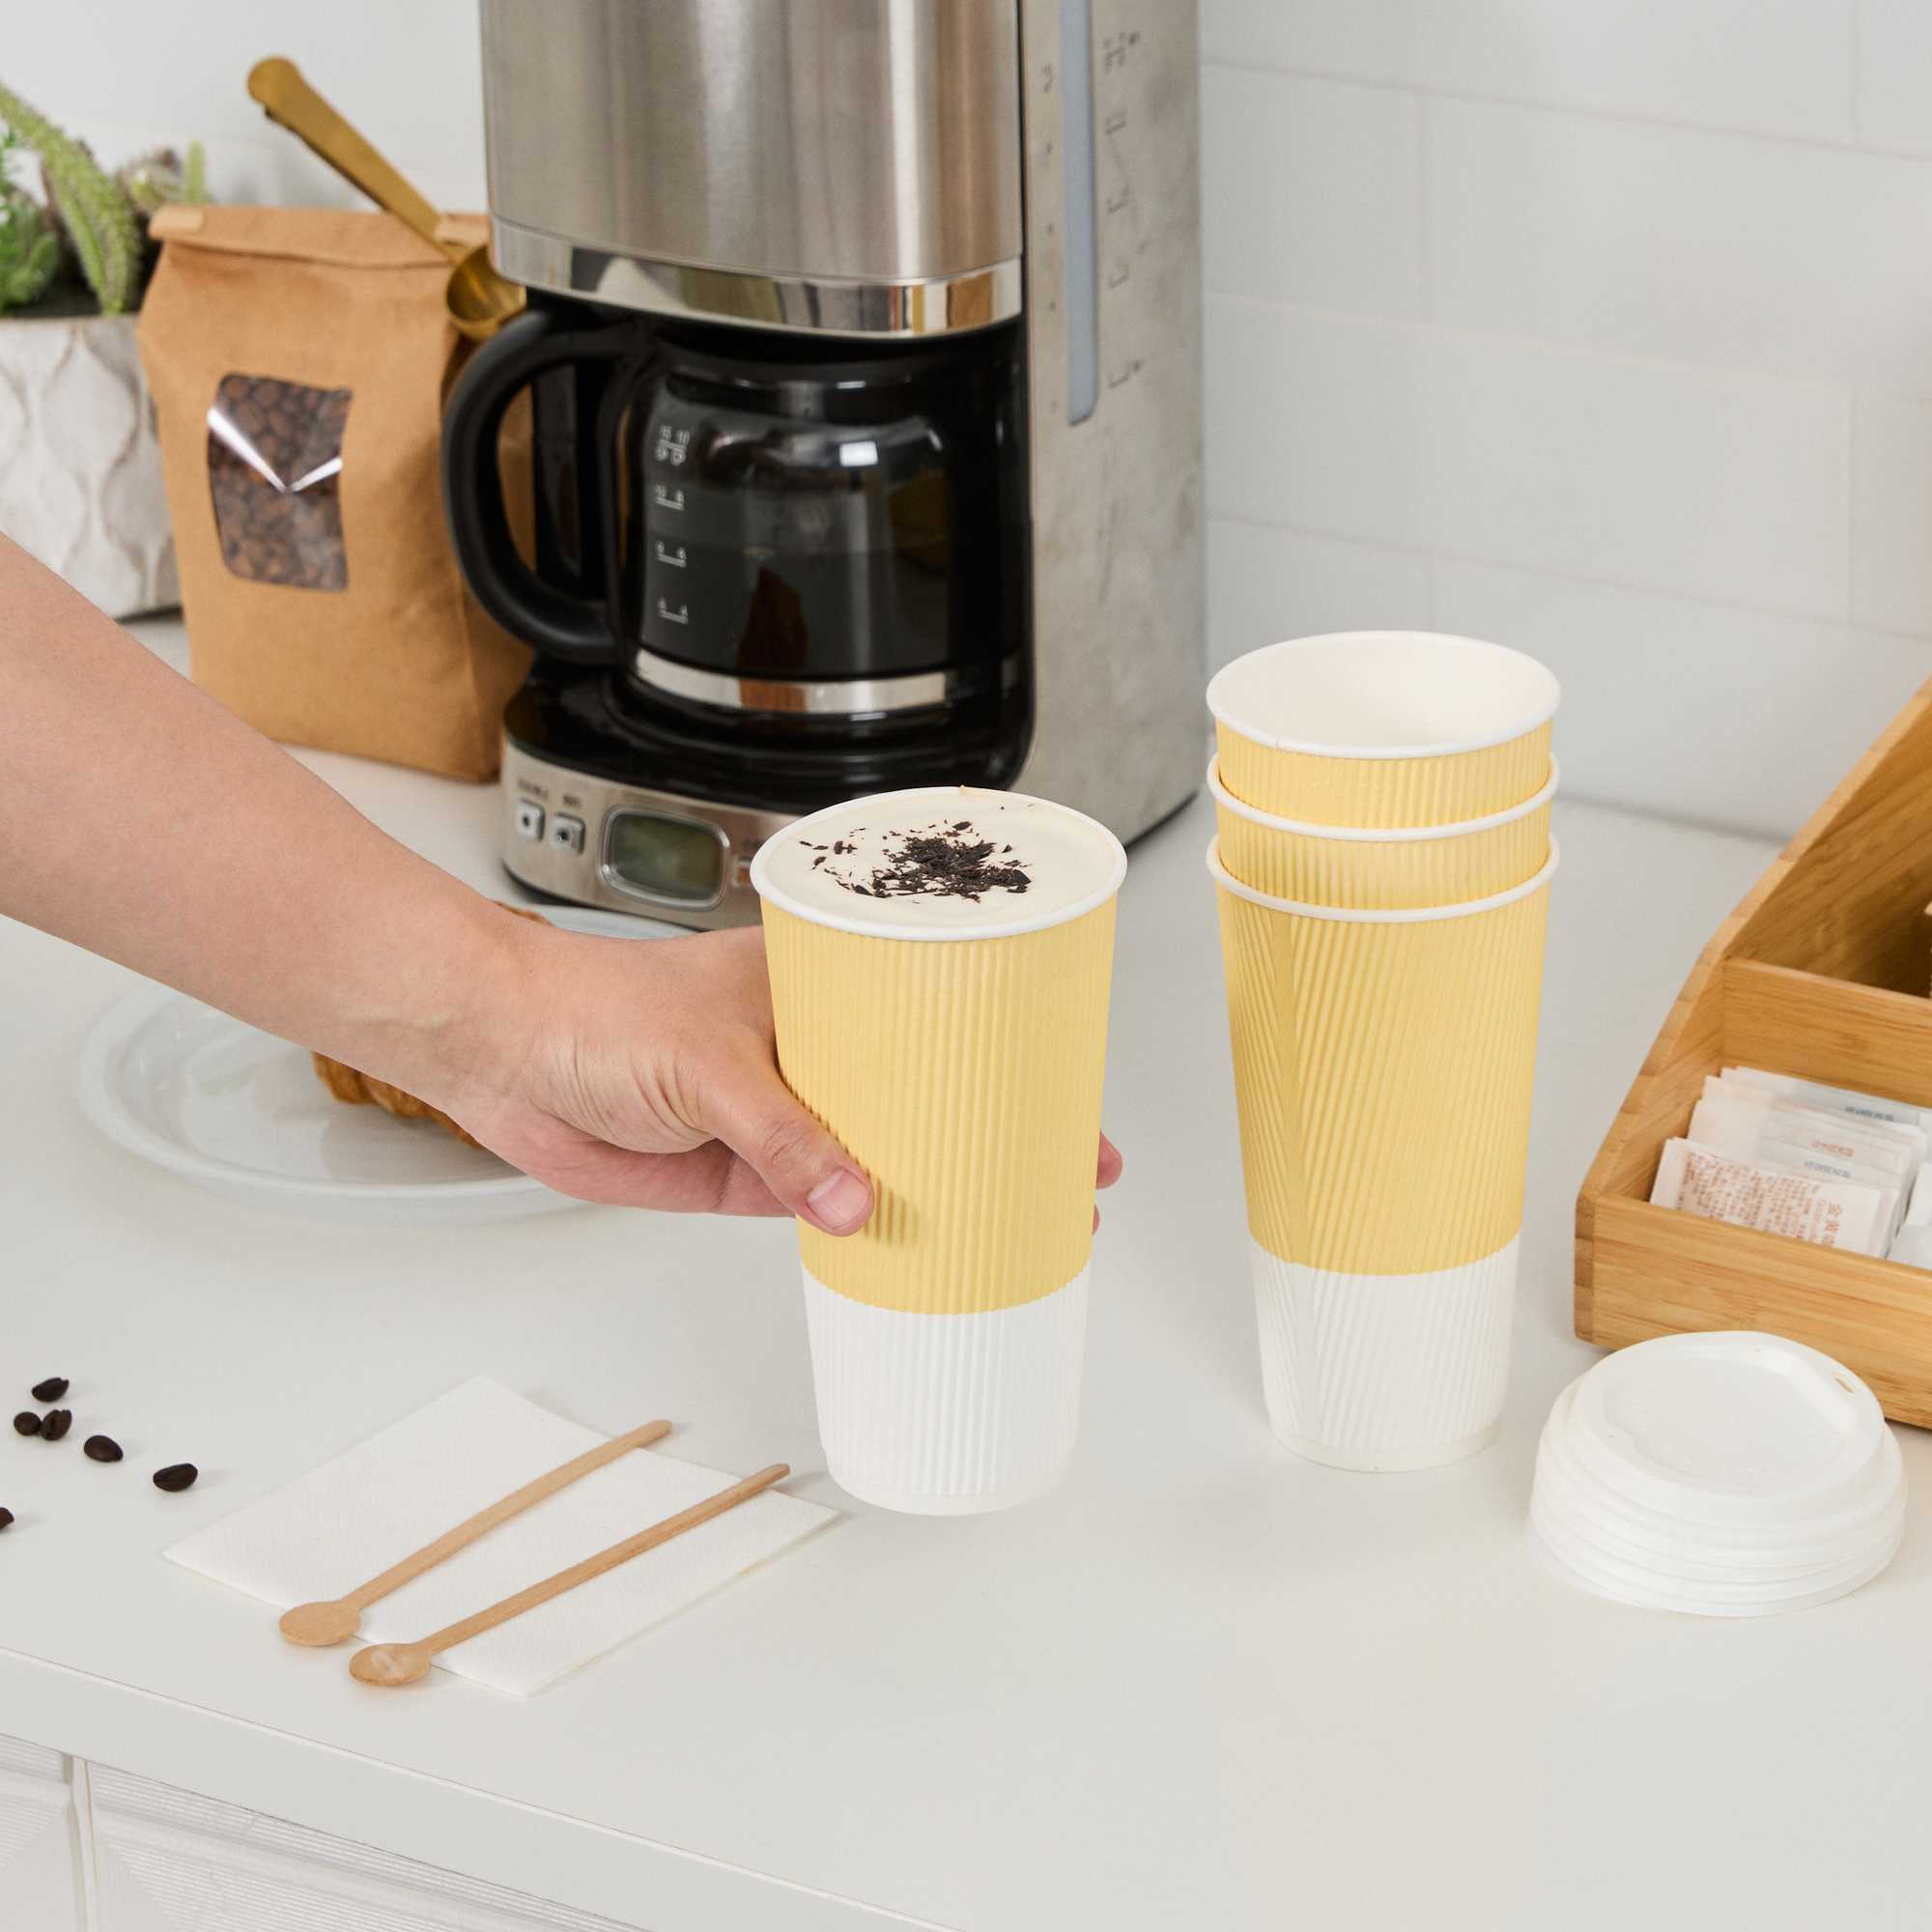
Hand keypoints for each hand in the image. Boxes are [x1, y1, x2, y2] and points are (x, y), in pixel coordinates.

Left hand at [415, 921, 1123, 1234]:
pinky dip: (865, 1231)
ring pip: (881, 1156)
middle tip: (1065, 1179)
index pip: (935, 1020)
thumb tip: (855, 1202)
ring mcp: (782, 1113)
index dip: (1005, 1057)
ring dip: (937, 1189)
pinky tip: (912, 1250)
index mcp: (820, 987)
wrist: (498, 1053)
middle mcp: (811, 1048)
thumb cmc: (592, 1008)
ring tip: (1008, 1223)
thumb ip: (783, 1136)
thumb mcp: (706, 1063)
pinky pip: (822, 1206)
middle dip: (992, 1134)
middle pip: (924, 1094)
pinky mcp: (744, 1171)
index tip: (1067, 1097)